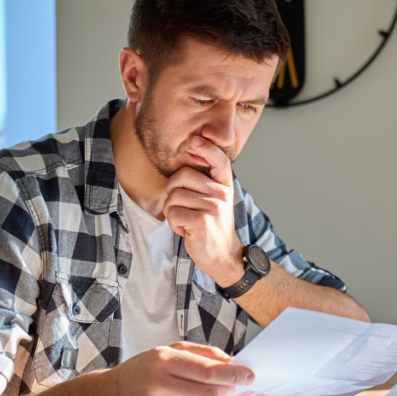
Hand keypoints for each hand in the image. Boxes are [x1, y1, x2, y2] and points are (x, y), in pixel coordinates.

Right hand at [102, 342, 253, 395]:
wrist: (110, 394)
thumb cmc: (143, 370)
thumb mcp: (168, 350)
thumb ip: (201, 352)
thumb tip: (230, 360)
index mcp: (163, 361)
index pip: (208, 370)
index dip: (233, 374)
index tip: (248, 374)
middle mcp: (159, 385)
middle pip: (209, 392)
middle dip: (228, 388)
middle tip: (234, 383)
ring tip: (214, 392)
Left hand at [164, 136, 244, 286]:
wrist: (223, 255)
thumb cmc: (213, 226)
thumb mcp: (215, 201)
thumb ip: (205, 183)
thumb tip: (189, 159)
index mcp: (224, 185)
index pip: (219, 160)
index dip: (208, 148)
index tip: (196, 140)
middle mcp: (221, 193)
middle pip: (181, 176)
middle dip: (172, 192)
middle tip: (182, 207)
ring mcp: (212, 207)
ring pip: (173, 197)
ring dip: (172, 212)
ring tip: (186, 221)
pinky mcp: (201, 221)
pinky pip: (172, 213)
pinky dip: (173, 224)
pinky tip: (185, 230)